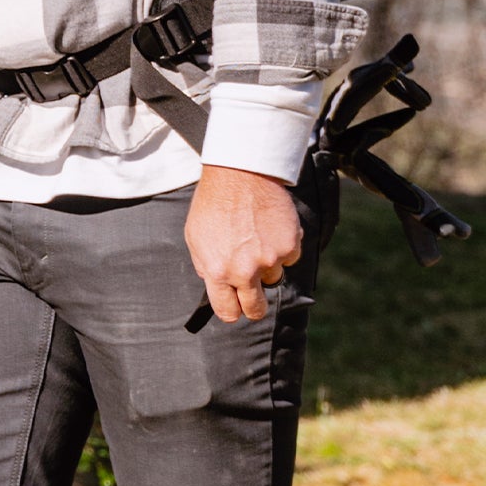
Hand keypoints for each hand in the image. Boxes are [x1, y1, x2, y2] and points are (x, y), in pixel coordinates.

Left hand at [184, 165, 301, 323]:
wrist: (239, 174)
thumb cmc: (212, 204)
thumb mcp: (195, 239)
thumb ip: (206, 266)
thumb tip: (216, 284)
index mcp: (217, 272)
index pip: (228, 311)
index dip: (232, 311)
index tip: (235, 308)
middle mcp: (245, 270)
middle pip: (255, 309)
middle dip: (254, 306)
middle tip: (253, 297)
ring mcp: (270, 259)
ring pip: (273, 278)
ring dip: (267, 267)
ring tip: (255, 240)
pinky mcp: (290, 245)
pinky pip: (289, 257)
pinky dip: (282, 248)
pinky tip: (270, 229)